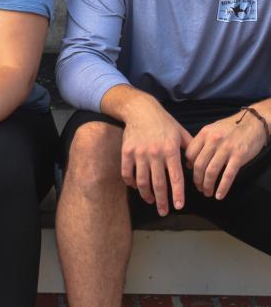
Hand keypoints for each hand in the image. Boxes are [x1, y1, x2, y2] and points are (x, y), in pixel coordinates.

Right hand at [121, 99, 191, 215]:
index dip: (177, 194)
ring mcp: (139, 153)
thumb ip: (190, 149)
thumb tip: (194, 167)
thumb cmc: (164, 122)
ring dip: (146, 194)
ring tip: (150, 201)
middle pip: (158, 183)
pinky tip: (136, 187)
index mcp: (170, 150)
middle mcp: (155, 154)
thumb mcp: (181, 132)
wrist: (140, 109)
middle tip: (164, 212)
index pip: (175, 178)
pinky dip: (131, 182)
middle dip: (161, 201)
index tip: (178, 207)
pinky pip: (127, 172)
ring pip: (142, 181)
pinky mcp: (126, 151)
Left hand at [184, 110, 267, 199]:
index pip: (190, 153)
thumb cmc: (231, 127)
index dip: (188, 166)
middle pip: (199, 165)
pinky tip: (219, 195)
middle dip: (197, 180)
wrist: (253, 123)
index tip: (190, 173)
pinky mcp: (239, 156)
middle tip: (198, 188)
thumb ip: (201, 143)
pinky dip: (222, 187)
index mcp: (204, 134)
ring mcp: (226, 149)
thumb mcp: (212, 129)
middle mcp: (213, 141)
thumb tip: (189, 161)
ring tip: (207, 193)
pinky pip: (228, 175)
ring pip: (211, 172)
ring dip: (207, 185)